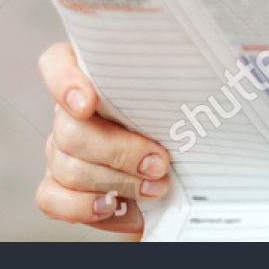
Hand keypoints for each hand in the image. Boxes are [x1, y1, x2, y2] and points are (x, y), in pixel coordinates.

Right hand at [35, 42, 169, 233]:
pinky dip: (83, 206)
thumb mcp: (181, 97)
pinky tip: (114, 206)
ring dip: (116, 182)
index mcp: (94, 77)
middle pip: (69, 128)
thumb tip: (216, 77)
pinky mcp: (58, 185)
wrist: (177, 168)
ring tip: (156, 187)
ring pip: (67, 166)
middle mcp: (70, 112)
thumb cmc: (180, 122)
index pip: (57, 63)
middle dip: (118, 150)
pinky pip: (53, 198)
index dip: (64, 81)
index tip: (89, 102)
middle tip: (160, 162)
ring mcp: (60, 149)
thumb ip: (176, 85)